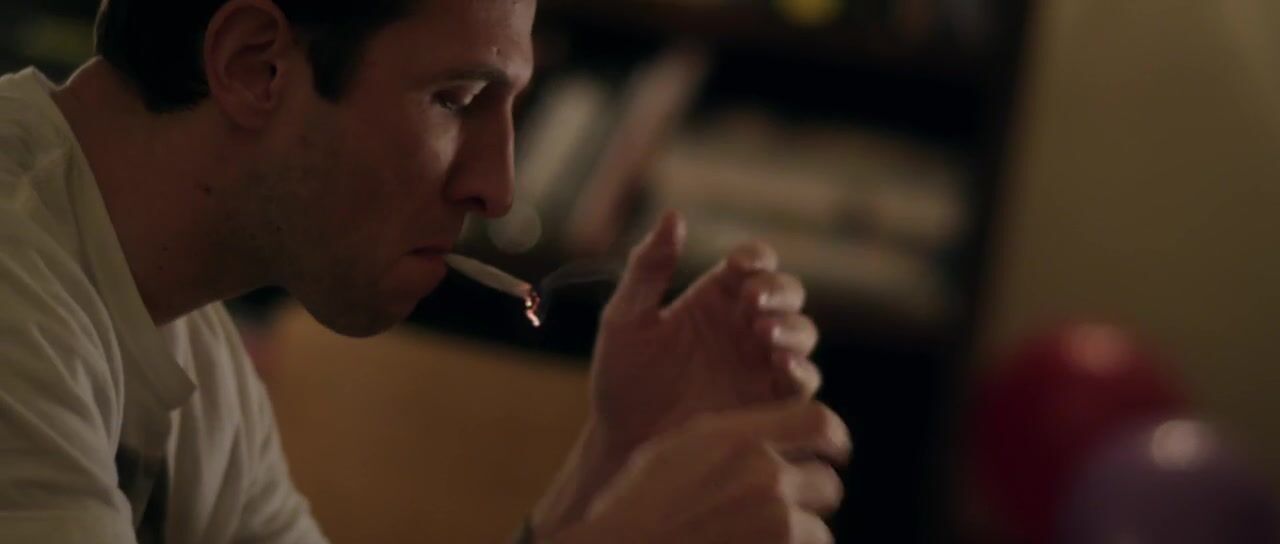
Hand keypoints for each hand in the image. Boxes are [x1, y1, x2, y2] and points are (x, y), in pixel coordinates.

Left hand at [531, 211, 826, 534]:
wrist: (622, 445)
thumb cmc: (620, 381)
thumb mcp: (626, 320)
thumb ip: (647, 269)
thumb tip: (673, 215)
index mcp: (714, 299)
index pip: (752, 264)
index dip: (755, 257)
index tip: (740, 263)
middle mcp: (745, 327)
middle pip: (787, 294)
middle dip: (778, 290)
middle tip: (753, 300)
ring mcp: (761, 366)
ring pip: (802, 335)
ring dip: (792, 327)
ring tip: (765, 332)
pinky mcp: (769, 405)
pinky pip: (802, 384)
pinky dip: (800, 370)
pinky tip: (780, 365)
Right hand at [551, 402, 850, 543]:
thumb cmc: (638, 506)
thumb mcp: (681, 449)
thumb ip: (736, 440)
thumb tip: (775, 442)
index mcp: (740, 439)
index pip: (820, 422)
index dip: (834, 438)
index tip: (834, 452)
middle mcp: (766, 477)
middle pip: (828, 484)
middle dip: (809, 500)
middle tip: (778, 513)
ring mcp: (776, 524)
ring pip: (819, 532)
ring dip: (797, 540)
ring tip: (749, 540)